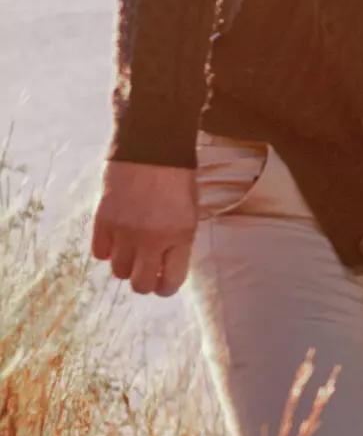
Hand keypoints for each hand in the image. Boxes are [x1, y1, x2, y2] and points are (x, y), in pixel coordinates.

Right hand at [90, 161, 197, 296]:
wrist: (151, 148)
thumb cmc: (177, 179)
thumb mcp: (190, 212)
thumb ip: (179, 242)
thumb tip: (166, 267)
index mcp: (180, 237)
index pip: (171, 282)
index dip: (166, 287)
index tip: (164, 282)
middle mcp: (152, 239)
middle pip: (141, 284)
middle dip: (145, 282)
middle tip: (146, 271)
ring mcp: (125, 232)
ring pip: (118, 271)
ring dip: (125, 265)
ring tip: (131, 250)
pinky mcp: (103, 221)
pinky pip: (99, 253)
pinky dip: (107, 251)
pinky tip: (115, 238)